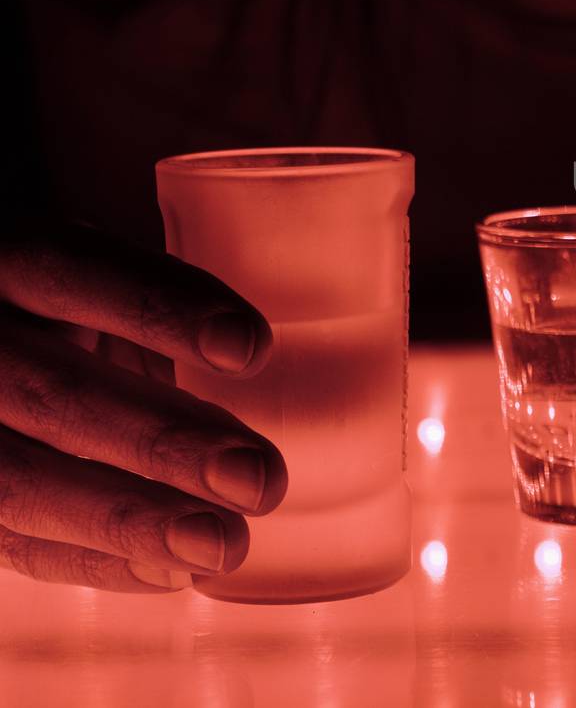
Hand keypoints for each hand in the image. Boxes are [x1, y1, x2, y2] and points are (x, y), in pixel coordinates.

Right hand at [0, 223, 286, 591]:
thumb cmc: (68, 293)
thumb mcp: (96, 257)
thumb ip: (155, 288)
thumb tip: (293, 333)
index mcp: (9, 256)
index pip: (76, 268)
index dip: (163, 308)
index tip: (254, 348)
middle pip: (55, 392)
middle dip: (162, 443)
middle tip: (259, 479)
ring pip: (19, 480)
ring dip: (130, 521)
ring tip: (223, 544)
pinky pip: (10, 541)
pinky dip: (92, 561)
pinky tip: (170, 573)